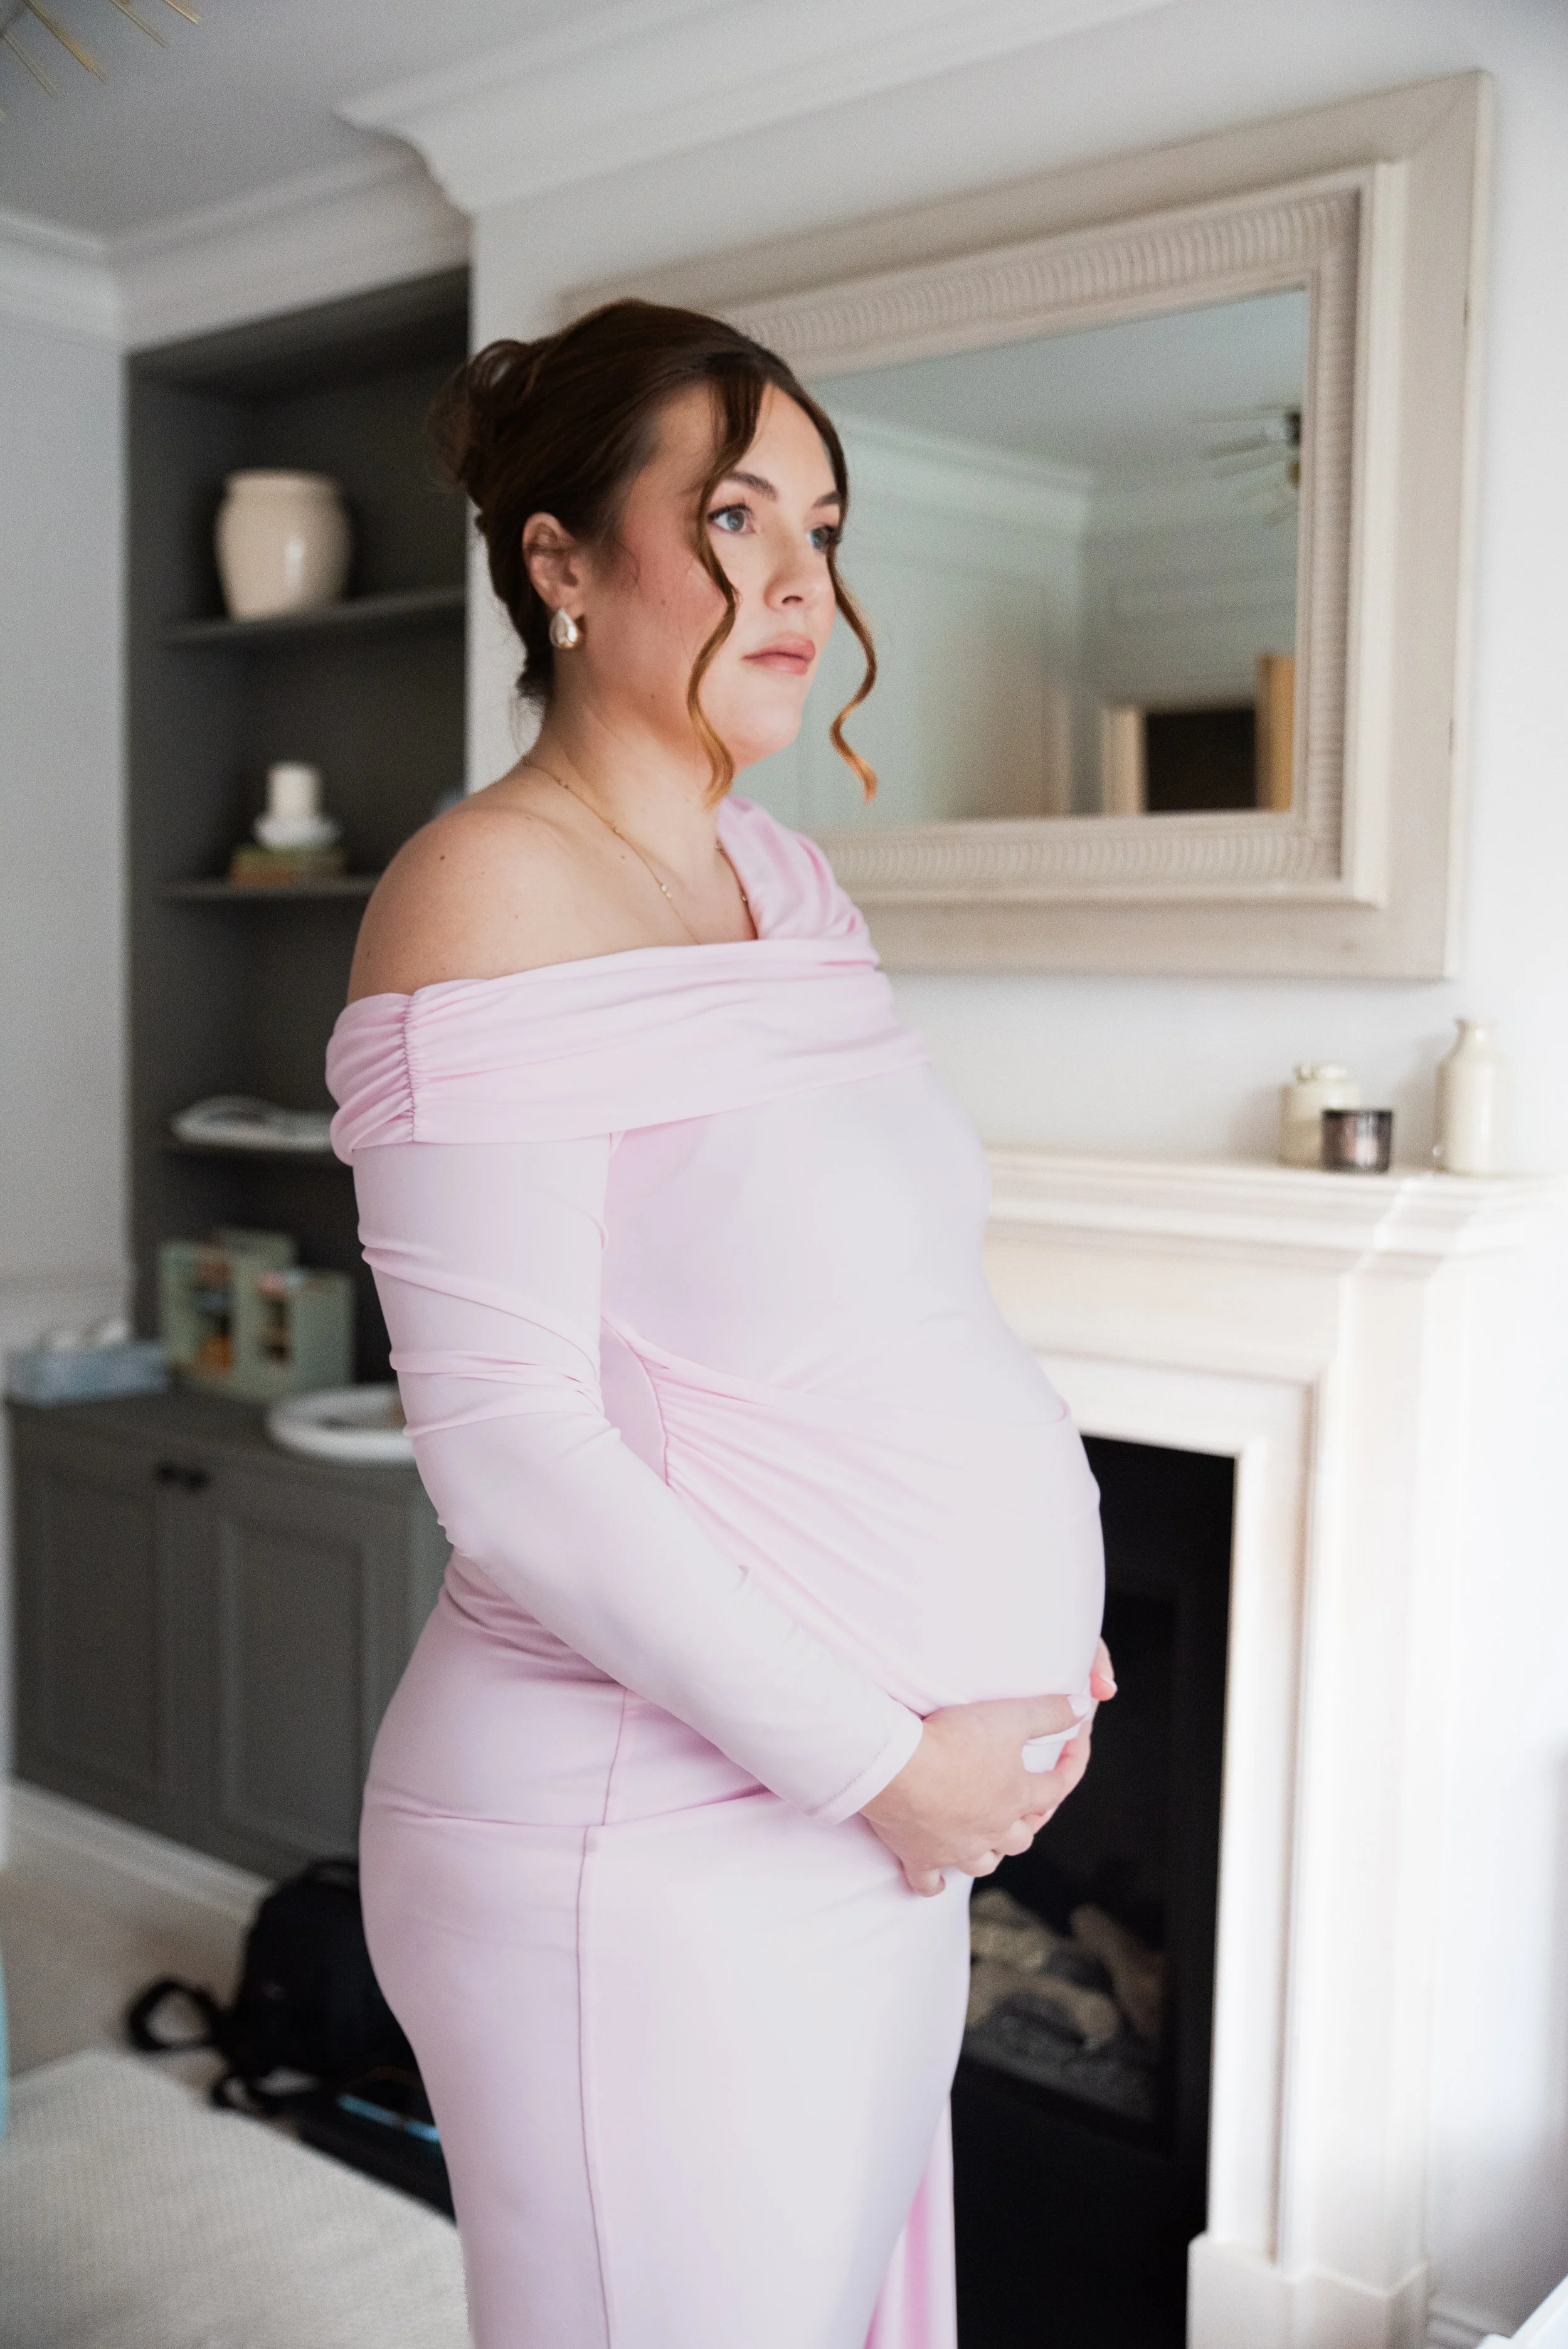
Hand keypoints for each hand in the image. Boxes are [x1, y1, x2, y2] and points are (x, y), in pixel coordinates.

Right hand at [859, 1642, 1114, 1897]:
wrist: (897, 1767)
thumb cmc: (954, 1740)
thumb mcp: (1009, 1716)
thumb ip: (1049, 1712)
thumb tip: (1083, 1706)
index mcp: (1016, 1797)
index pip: (1056, 1788)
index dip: (1071, 1765)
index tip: (1075, 1747)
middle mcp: (992, 1830)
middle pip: (1020, 1838)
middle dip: (1026, 1823)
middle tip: (1023, 1808)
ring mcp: (957, 1848)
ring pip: (984, 1863)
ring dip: (989, 1854)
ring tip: (987, 1841)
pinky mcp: (920, 1856)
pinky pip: (929, 1882)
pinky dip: (935, 1883)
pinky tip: (938, 1881)